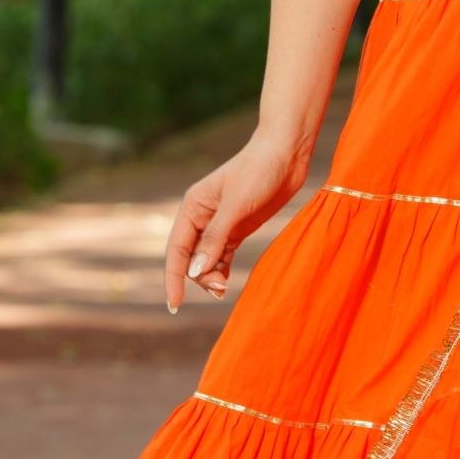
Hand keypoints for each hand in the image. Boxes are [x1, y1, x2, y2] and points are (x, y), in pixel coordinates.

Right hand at [163, 127, 310, 313]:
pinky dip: (222, 270)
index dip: (173, 278)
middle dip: (199, 277)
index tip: (174, 304)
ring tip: (224, 288)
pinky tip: (226, 282)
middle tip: (220, 289)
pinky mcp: (238, 228)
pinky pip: (222, 256)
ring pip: (206, 260)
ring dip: (211, 276)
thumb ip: (216, 238)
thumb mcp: (237, 205)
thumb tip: (195, 271)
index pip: (176, 249)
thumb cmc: (259, 171)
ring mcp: (220, 224)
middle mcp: (202, 217)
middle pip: (190, 258)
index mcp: (193, 207)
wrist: (286, 154)